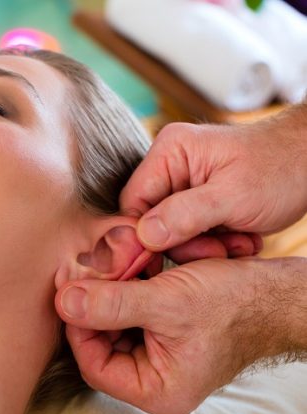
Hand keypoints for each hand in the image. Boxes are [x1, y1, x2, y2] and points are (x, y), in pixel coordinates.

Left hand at [55, 257, 306, 413]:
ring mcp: (160, 357)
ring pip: (114, 325)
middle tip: (87, 270)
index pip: (94, 364)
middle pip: (101, 343)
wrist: (274, 292)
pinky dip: (126, 289)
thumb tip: (64, 302)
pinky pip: (132, 315)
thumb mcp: (166, 302)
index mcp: (157, 390)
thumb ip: (111, 304)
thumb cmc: (233, 303)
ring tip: (111, 264)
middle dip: (94, 304)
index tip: (68, 289)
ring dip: (110, 292)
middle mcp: (156, 379)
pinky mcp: (164, 336)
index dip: (77, 326)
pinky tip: (129, 267)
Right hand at [122, 106, 306, 252]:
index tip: (161, 260)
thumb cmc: (281, 167)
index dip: (142, 235)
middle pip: (150, 221)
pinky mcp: (195, 203)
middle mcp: (169, 167)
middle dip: (184, 243)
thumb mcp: (234, 195)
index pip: (133, 202)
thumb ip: (186, 215)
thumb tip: (144, 236)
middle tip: (219, 251)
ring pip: (170, 233)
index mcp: (170, 152)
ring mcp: (181, 186)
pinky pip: (188, 234)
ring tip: (239, 243)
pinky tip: (239, 239)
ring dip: (204, 247)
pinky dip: (212, 245)